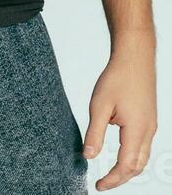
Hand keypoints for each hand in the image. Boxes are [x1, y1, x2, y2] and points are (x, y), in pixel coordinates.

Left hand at [83, 32, 156, 189]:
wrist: (135, 57)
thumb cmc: (118, 77)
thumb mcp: (99, 106)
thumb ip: (95, 134)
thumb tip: (89, 156)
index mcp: (136, 130)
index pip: (125, 166)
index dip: (112, 179)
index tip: (99, 186)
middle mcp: (148, 131)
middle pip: (137, 166)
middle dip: (121, 178)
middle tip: (103, 183)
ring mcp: (151, 125)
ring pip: (142, 157)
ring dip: (128, 169)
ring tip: (111, 173)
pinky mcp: (149, 119)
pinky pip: (143, 145)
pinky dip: (132, 156)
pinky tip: (120, 151)